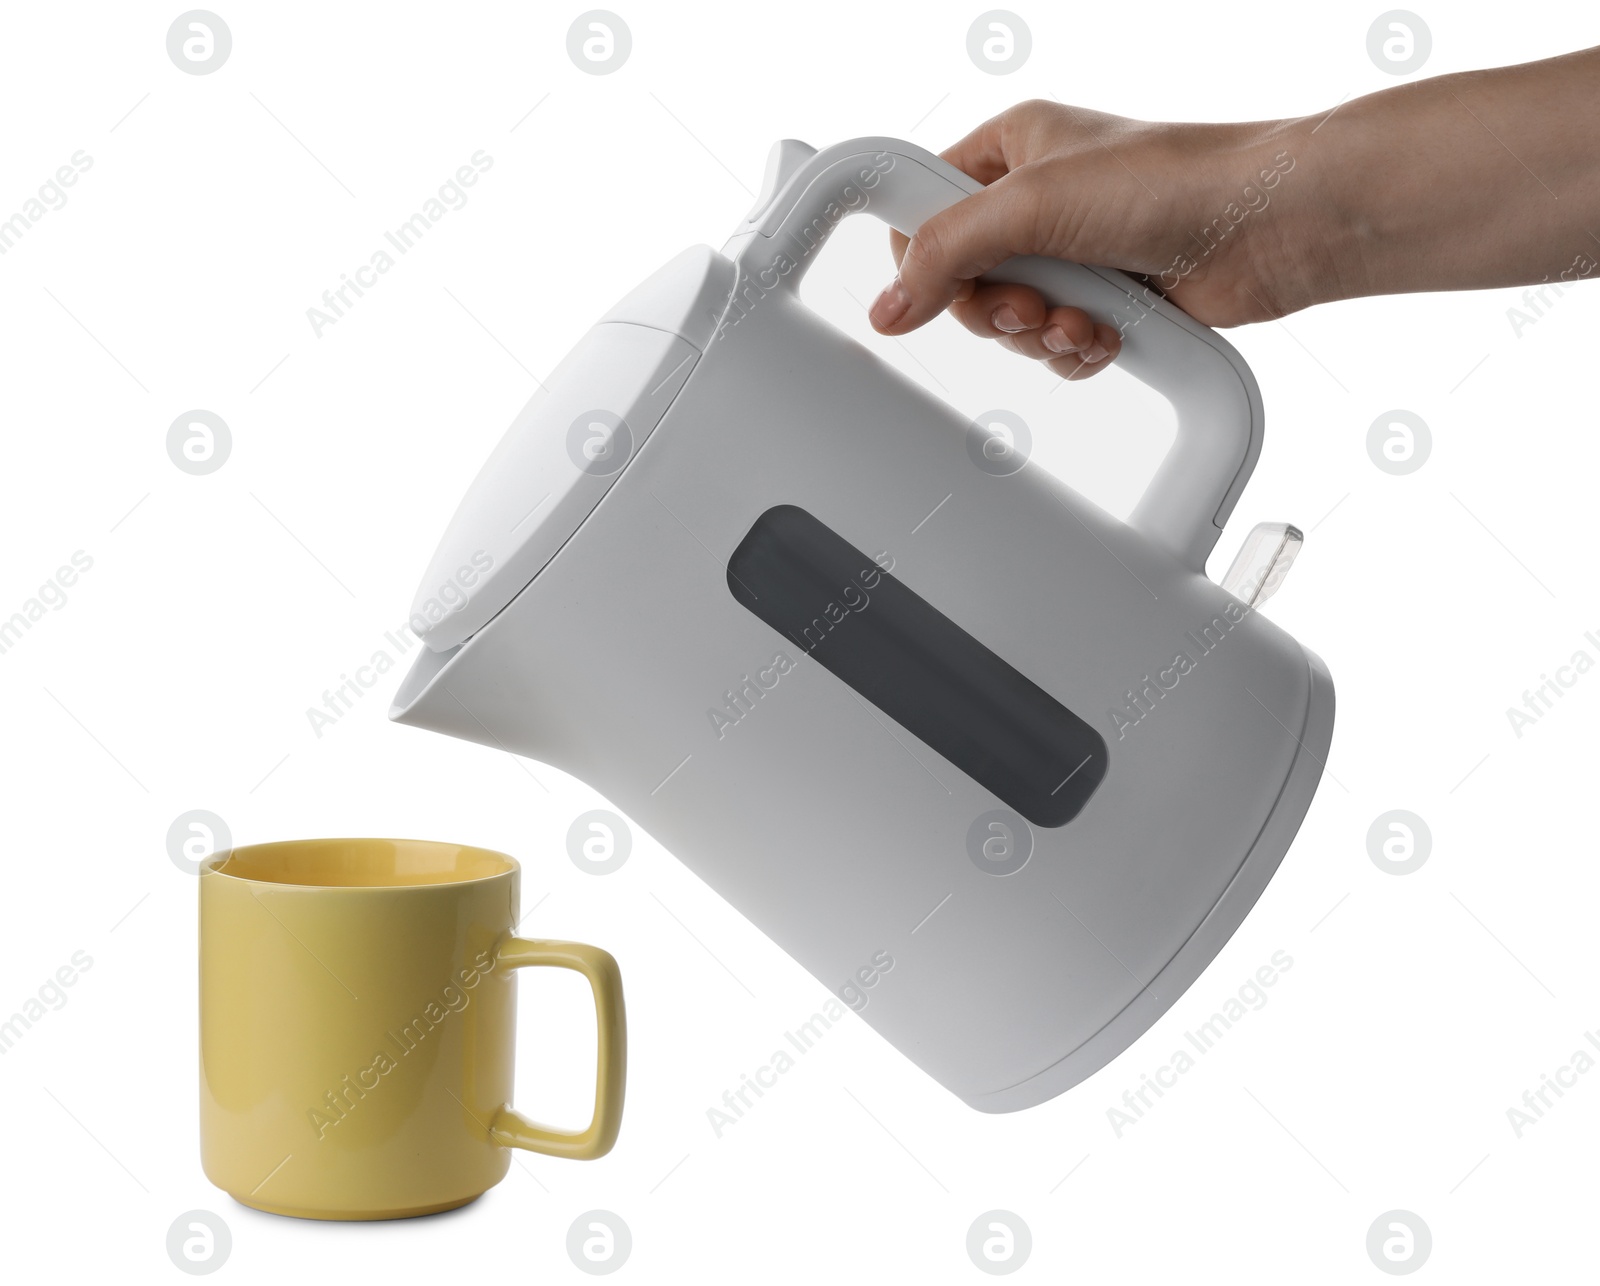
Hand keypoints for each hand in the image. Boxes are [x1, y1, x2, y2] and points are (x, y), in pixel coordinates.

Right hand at [868, 99, 1321, 379]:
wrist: (1269, 224)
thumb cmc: (1171, 180)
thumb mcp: (1030, 204)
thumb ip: (944, 254)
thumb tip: (887, 307)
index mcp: (1010, 148)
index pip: (923, 209)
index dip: (922, 257)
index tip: (932, 287)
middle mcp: (1037, 200)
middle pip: (963, 281)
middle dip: (997, 307)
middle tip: (1030, 303)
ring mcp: (1072, 254)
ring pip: (1011, 322)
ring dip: (1041, 334)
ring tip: (1080, 318)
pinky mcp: (1106, 301)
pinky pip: (1056, 348)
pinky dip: (1075, 352)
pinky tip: (1107, 334)